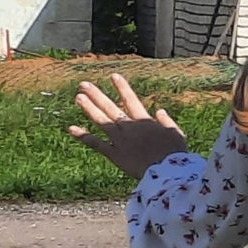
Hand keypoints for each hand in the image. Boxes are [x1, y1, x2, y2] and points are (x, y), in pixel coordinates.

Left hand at [68, 74, 190, 180]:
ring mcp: (119, 139)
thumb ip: (166, 122)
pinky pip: (95, 143)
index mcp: (144, 121)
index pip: (131, 100)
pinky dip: (83, 136)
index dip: (122, 87)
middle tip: (84, 84)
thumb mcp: (176, 134)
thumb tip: (160, 110)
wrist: (166, 171)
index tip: (113, 76)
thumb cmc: (174, 154)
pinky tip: (71, 128)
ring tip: (78, 97)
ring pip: (101, 120)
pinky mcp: (113, 153)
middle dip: (96, 95)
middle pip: (110, 107)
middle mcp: (128, 127)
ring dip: (88, 108)